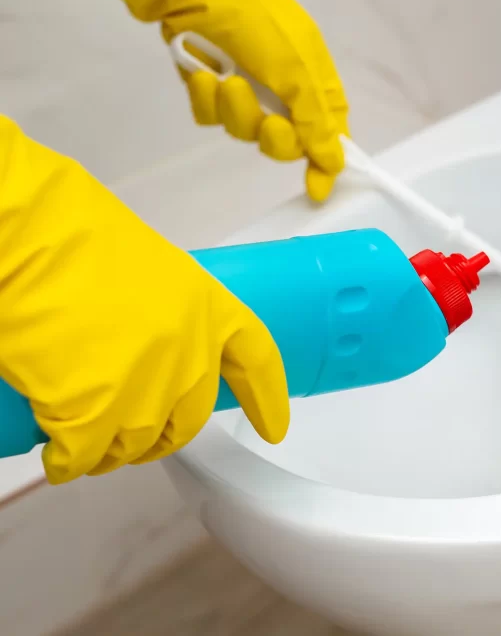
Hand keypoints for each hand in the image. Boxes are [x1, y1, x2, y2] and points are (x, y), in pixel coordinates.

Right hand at [0, 116, 289, 483]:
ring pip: (138, 445)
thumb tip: (152, 354)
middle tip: (136, 438)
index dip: (267, 400)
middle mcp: (190, 354)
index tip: (274, 429)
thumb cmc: (76, 237)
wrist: (29, 234)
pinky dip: (69, 462)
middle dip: (164, 436)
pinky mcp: (93, 412)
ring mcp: (146, 387)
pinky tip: (58, 456)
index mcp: (211, 310)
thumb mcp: (156, 273)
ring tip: (88, 445)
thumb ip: (171, 317)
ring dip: (114, 453)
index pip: (255, 362)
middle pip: (190, 419)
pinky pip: (84, 456)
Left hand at [161, 0, 348, 202]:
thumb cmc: (259, 22)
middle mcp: (282, 89)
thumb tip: (335, 163)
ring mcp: (245, 89)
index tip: (317, 189)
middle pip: (284, 142)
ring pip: (243, 131)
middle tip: (268, 123)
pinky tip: (201, 75)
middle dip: (273, 137)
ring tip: (226, 80)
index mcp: (314, 82)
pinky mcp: (211, 87)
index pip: (328, 133)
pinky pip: (211, 116)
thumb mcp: (299, 71)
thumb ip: (317, 122)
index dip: (323, 161)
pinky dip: (206, 99)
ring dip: (235, 110)